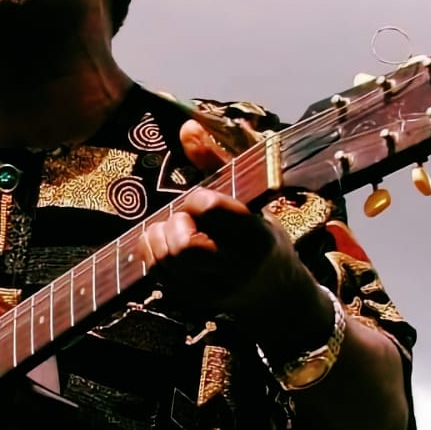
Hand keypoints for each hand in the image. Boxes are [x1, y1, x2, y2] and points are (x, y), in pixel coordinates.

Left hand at [137, 120, 327, 347]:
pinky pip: (159, 276)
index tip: (201, 200)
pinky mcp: (196, 302)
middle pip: (182, 244)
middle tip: (184, 219)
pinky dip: (154, 255)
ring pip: (166, 262)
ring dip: (158, 239)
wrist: (276, 292)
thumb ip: (215, 161)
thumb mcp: (249, 197)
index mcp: (256, 235)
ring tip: (172, 230)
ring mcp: (214, 289)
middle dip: (174, 224)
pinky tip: (166, 245)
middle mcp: (236, 266)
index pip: (209, 208)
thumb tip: (185, 127)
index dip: (196, 199)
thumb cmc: (260, 235)